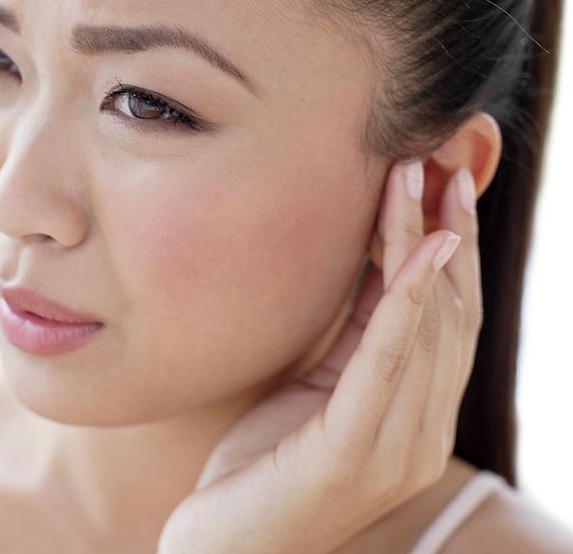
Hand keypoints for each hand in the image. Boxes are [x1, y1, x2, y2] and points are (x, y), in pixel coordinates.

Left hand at [157, 159, 481, 553]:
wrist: (219, 552)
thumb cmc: (260, 467)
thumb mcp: (315, 388)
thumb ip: (356, 338)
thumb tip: (380, 261)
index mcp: (415, 418)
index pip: (448, 319)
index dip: (452, 246)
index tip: (444, 179)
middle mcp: (422, 434)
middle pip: (449, 314)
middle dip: (446, 230)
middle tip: (440, 159)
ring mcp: (396, 451)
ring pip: (426, 328)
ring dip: (423, 245)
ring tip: (417, 178)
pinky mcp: (352, 456)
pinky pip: (387, 364)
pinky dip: (404, 302)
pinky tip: (414, 250)